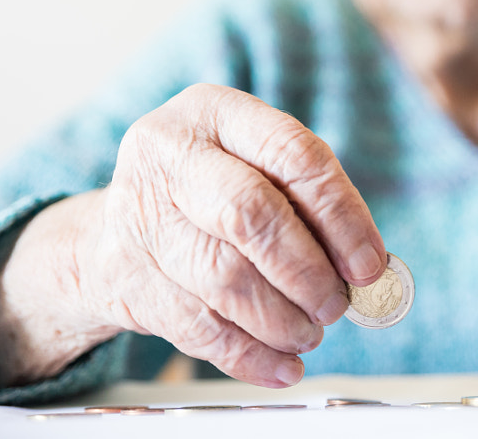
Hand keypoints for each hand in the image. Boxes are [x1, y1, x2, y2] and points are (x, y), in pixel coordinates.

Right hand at [75, 84, 384, 386]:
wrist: (107, 230)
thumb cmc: (207, 193)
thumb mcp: (253, 166)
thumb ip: (307, 202)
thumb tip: (365, 266)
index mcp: (215, 111)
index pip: (293, 154)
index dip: (342, 214)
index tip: (369, 263)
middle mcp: (169, 154)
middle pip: (251, 215)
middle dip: (308, 271)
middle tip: (337, 304)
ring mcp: (138, 215)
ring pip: (225, 278)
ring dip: (282, 319)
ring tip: (310, 332)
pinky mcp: (124, 276)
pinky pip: (198, 328)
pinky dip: (250, 355)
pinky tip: (282, 365)